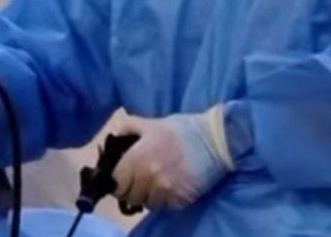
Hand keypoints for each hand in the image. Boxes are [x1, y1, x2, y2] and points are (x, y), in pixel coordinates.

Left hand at [111, 106, 233, 209]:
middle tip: (137, 183)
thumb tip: (114, 134)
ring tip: (154, 186)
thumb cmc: (182, 129)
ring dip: (147, 197)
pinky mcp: (182, 199)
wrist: (216, 140)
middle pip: (130, 196)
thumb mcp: (152, 123)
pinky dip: (164, 200)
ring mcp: (166, 190)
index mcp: (138, 158)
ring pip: (147, 203)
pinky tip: (169, 188)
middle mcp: (149, 177)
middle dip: (131, 190)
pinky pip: (165, 206)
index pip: (117, 183)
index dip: (116, 181)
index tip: (121, 178)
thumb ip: (129, 127)